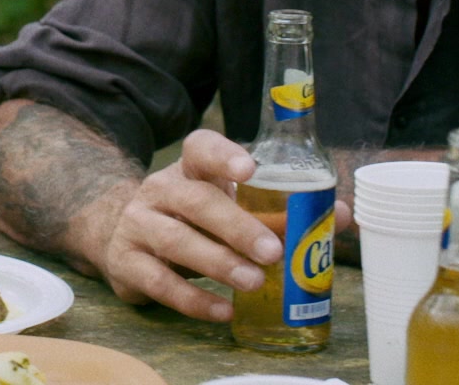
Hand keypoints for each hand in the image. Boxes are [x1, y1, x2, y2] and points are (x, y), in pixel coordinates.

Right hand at [92, 130, 337, 322]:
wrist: (118, 234)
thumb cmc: (190, 218)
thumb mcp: (226, 205)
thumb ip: (279, 211)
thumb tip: (340, 216)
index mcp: (189, 170)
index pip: (201, 148)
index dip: (224, 156)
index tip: (250, 169)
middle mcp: (160, 190)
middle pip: (196, 201)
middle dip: (236, 226)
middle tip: (272, 251)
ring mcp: (138, 225)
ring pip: (176, 241)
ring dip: (219, 263)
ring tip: (253, 283)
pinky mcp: (127, 262)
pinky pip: (161, 282)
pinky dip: (194, 299)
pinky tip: (223, 310)